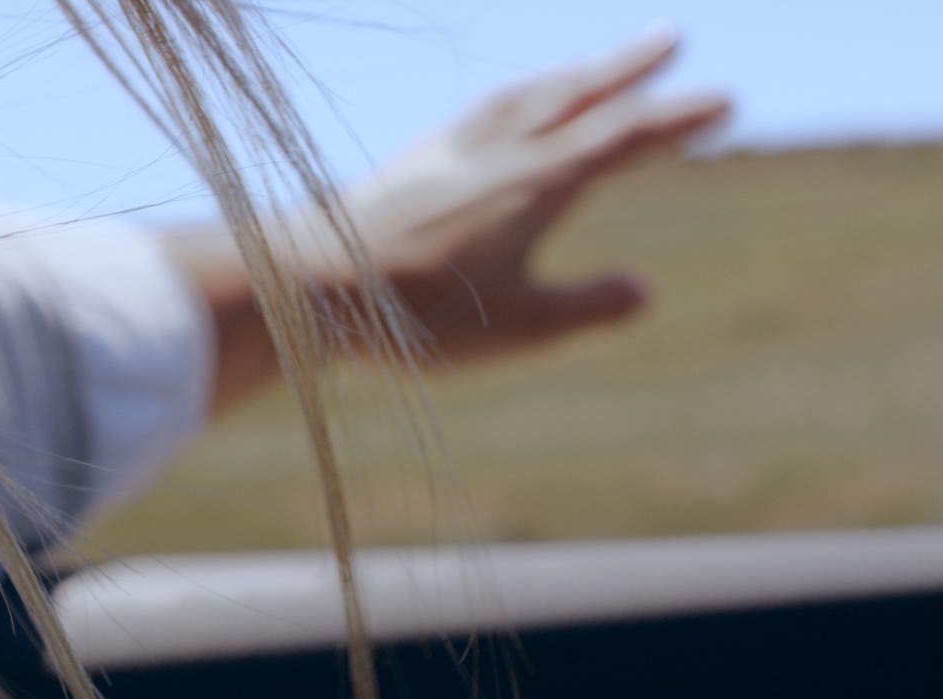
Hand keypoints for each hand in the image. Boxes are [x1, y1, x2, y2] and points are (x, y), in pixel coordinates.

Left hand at [169, 30, 729, 412]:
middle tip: (669, 39)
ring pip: (521, 97)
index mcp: (536, 183)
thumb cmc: (415, 316)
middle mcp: (496, 151)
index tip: (724, 99)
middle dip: (625, 69)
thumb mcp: (518, 327)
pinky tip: (500, 112)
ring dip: (567, 75)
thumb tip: (645, 292)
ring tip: (592, 67)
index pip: (622, 138)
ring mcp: (447, 151)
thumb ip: (585, 307)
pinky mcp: (408, 164)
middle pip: (573, 95)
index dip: (676, 120)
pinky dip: (511, 98)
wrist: (306, 286)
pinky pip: (478, 112)